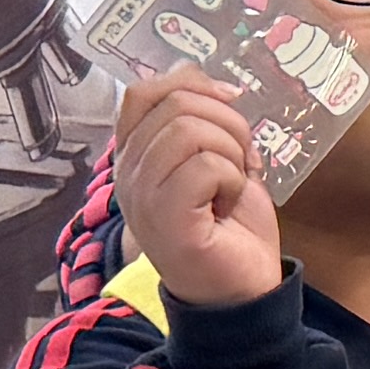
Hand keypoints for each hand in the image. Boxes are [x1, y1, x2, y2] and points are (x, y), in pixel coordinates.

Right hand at [109, 64, 288, 311]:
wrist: (239, 290)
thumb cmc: (228, 225)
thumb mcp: (218, 156)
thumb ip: (201, 118)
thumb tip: (205, 78)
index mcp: (134, 154)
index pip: (142, 91)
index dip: (192, 85)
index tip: (230, 104)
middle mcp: (126, 172)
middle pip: (174, 103)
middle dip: (228, 122)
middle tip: (243, 159)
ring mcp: (140, 195)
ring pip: (190, 131)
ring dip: (232, 151)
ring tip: (234, 183)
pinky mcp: (164, 217)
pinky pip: (204, 165)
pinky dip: (233, 178)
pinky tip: (229, 203)